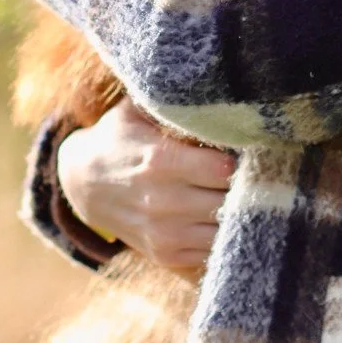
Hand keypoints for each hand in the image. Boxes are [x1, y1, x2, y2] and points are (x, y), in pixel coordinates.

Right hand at [56, 99, 236, 269]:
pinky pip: (211, 250)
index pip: (224, 167)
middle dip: (247, 185)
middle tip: (259, 172)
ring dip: (239, 212)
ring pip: (224, 227)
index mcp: (161, 161)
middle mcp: (164, 201)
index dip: (242, 158)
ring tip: (247, 192)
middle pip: (229, 199)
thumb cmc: (119, 138)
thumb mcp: (138, 110)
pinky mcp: (166, 255)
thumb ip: (176, 104)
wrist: (82, 184)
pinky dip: (223, 233)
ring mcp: (165, 233)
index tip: (252, 149)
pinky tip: (225, 213)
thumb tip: (217, 88)